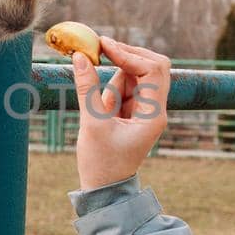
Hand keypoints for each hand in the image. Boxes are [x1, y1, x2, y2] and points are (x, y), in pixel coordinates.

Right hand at [72, 36, 170, 190]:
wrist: (105, 189)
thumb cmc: (101, 163)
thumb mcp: (91, 123)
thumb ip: (87, 88)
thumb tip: (80, 56)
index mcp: (153, 114)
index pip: (151, 70)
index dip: (128, 53)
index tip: (102, 45)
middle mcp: (155, 109)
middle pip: (151, 66)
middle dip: (126, 54)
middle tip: (99, 46)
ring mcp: (145, 109)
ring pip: (136, 74)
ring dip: (115, 75)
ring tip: (100, 104)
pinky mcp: (132, 110)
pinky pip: (125, 86)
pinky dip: (111, 84)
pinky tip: (101, 106)